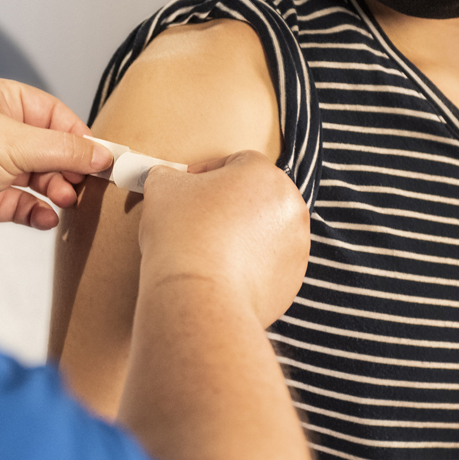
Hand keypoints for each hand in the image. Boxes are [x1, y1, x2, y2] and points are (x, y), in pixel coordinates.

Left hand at [0, 79, 113, 251]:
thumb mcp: (14, 143)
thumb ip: (64, 150)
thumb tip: (101, 154)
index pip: (51, 113)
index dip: (78, 136)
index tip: (103, 158)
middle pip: (45, 146)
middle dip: (67, 166)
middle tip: (86, 184)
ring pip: (33, 175)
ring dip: (54, 189)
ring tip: (66, 201)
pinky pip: (17, 201)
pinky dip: (35, 210)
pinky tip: (48, 218)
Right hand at [137, 151, 310, 326]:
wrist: (198, 296)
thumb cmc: (182, 235)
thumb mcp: (162, 188)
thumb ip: (169, 176)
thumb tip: (168, 180)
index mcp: (265, 174)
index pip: (236, 162)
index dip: (207, 174)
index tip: (187, 190)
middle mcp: (290, 206)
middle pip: (255, 197)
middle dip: (229, 205)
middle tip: (198, 219)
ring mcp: (296, 245)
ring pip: (264, 231)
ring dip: (241, 235)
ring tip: (208, 249)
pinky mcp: (292, 280)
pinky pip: (268, 264)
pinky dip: (249, 265)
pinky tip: (221, 272)